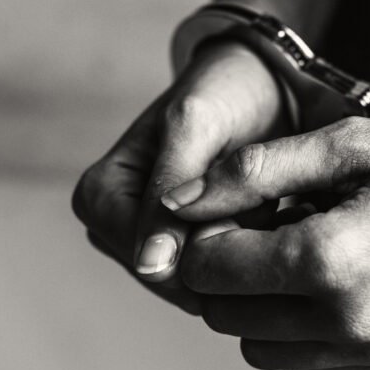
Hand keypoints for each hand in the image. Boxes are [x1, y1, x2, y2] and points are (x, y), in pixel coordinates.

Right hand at [72, 40, 288, 313]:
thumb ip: (168, 192)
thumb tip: (149, 266)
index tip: (258, 204)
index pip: (153, 265)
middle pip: (178, 281)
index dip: (213, 245)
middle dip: (230, 250)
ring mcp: (146, 244)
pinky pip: (219, 279)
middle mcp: (111, 228)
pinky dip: (253, 253)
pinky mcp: (180, 253)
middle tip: (268, 199)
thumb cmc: (223, 93)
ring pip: (203, 285)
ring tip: (272, 204)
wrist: (258, 84)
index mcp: (96, 197)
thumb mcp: (194, 128)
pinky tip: (273, 219)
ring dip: (246, 252)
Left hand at [163, 116, 369, 369]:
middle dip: (224, 273)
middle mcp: (347, 321)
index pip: (210, 269)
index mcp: (329, 260)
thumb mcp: (349, 143)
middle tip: (258, 229)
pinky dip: (298, 331)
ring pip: (260, 350)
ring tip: (293, 257)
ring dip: (256, 307)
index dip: (205, 234)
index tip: (231, 207)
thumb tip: (177, 199)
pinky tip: (328, 285)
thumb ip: (254, 171)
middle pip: (225, 318)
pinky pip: (309, 365)